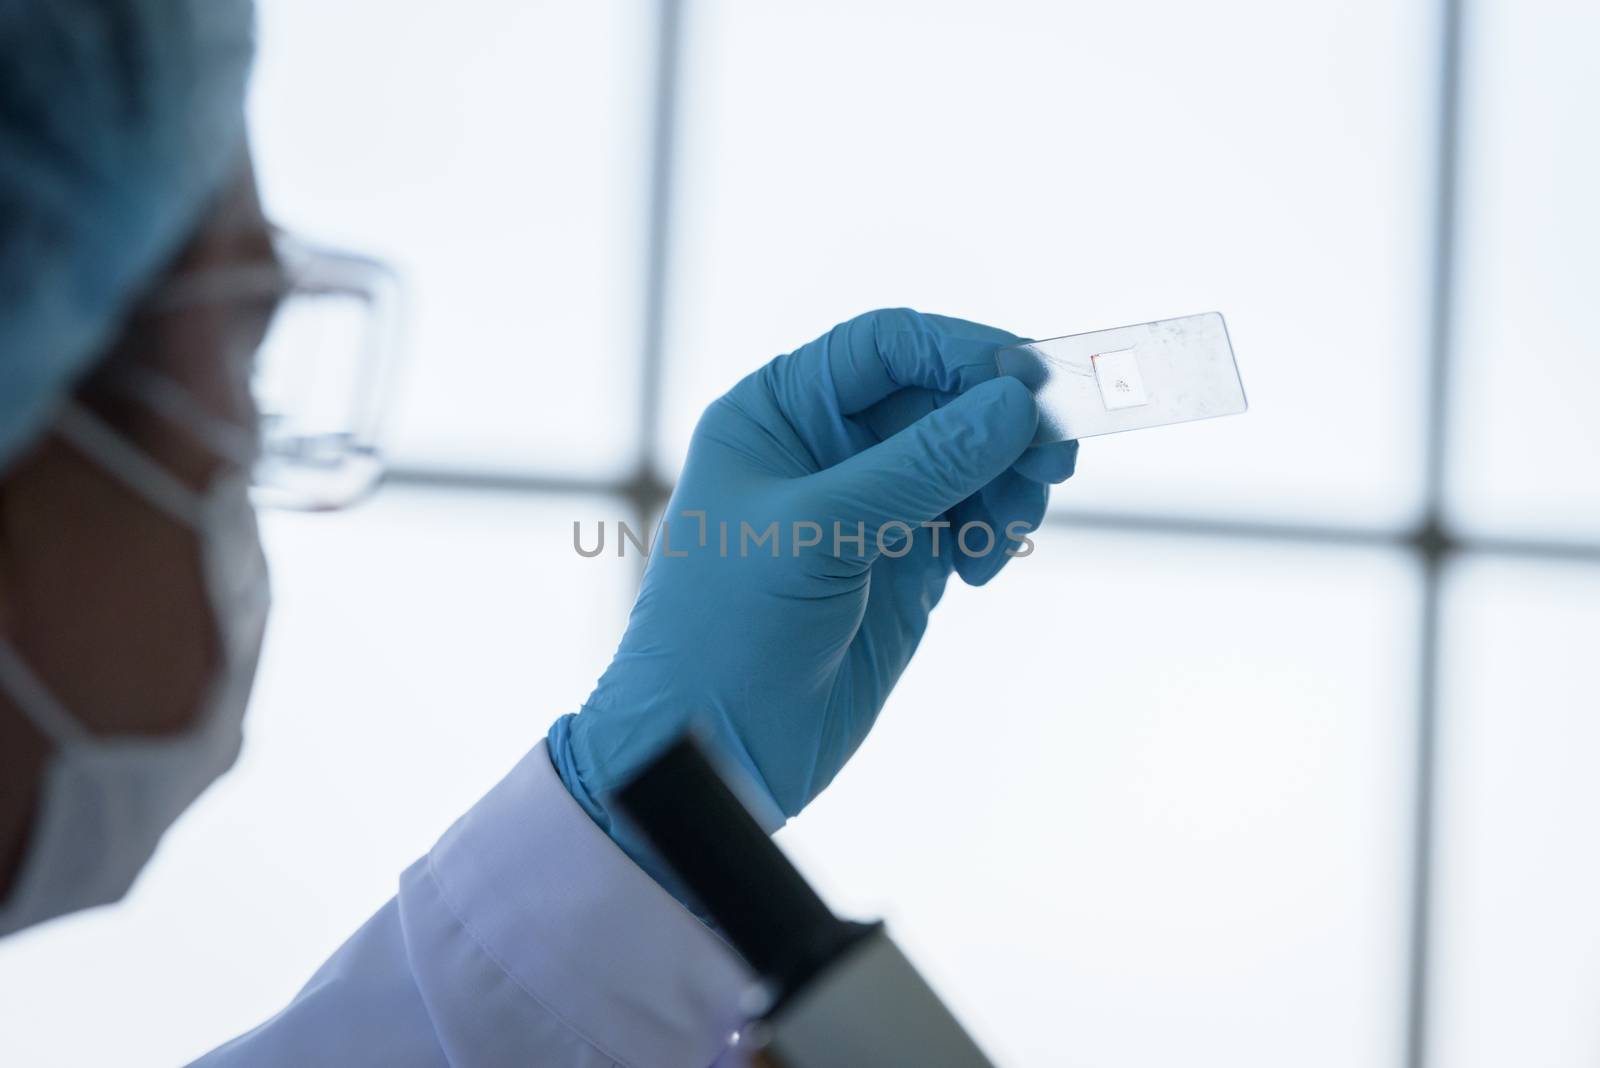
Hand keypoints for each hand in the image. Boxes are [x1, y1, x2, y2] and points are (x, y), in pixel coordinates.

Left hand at [548, 309, 1078, 891]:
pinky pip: (973, 515)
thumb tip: (1015, 404)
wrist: (716, 751)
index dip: (966, 354)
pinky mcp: (903, 560)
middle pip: (945, 396)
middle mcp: (826, 444)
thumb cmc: (728, 631)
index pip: (889, 346)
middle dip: (1004, 424)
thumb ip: (919, 465)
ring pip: (971, 455)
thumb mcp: (818, 534)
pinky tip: (980, 569)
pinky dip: (996, 529)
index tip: (1034, 386)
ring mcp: (869, 503)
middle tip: (1054, 465)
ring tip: (1006, 533)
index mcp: (780, 411)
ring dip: (1009, 481)